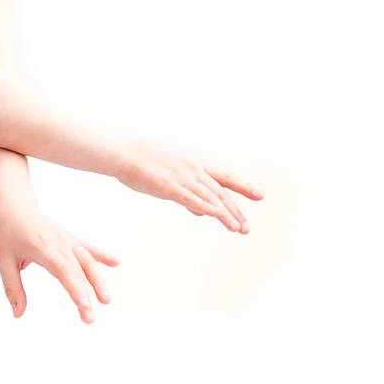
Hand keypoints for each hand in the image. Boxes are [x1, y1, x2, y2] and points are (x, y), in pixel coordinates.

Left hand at [0, 202, 118, 323]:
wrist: (14, 207)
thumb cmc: (8, 234)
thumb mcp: (4, 262)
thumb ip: (13, 288)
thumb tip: (18, 314)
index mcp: (42, 248)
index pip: (63, 270)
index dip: (75, 288)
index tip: (84, 306)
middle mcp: (58, 243)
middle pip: (77, 270)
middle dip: (86, 294)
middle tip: (90, 318)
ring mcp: (66, 240)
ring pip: (87, 260)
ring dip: (98, 280)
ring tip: (106, 300)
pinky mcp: (70, 239)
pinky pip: (88, 248)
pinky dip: (102, 255)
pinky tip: (116, 263)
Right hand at [115, 140, 263, 231]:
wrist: (123, 154)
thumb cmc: (141, 166)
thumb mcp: (168, 179)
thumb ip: (187, 195)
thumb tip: (201, 212)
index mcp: (192, 167)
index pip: (223, 177)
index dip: (242, 186)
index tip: (259, 194)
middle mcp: (192, 171)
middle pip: (220, 193)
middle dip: (236, 210)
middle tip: (247, 228)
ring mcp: (182, 179)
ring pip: (210, 198)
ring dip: (226, 214)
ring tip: (238, 229)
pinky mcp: (170, 187)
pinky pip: (192, 198)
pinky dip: (206, 207)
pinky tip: (216, 216)